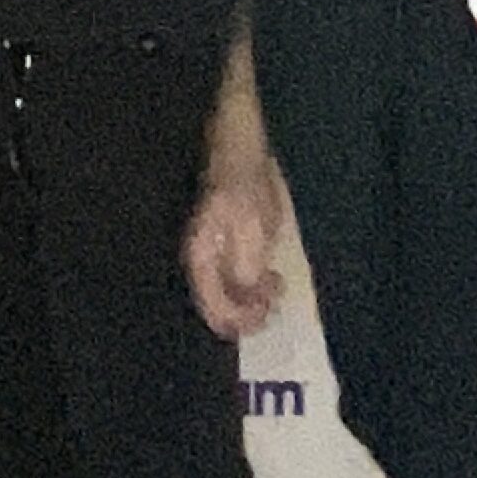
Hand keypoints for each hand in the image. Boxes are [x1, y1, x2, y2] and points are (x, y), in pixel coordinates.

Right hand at [184, 168, 285, 340]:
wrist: (241, 158)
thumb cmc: (246, 191)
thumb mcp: (251, 229)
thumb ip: (246, 267)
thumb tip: (248, 296)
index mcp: (200, 261)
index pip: (213, 309)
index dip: (241, 319)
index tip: (267, 310)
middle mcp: (199, 267)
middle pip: (218, 311)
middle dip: (248, 314)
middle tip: (275, 302)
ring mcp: (210, 262)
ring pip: (227, 301)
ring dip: (253, 303)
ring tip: (276, 288)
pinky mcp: (222, 255)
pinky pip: (234, 287)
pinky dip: (253, 291)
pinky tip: (271, 279)